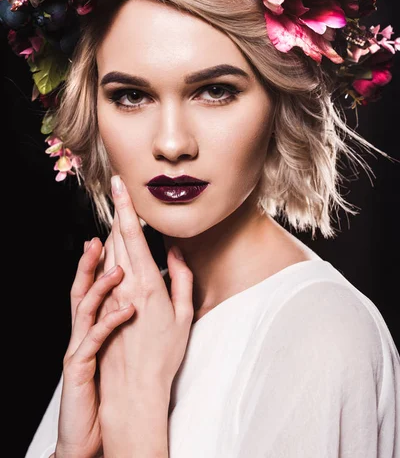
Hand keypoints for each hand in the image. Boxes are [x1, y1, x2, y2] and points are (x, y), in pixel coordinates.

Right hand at [55, 238, 134, 457]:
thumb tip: (161, 268)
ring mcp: (81, 342)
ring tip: (118, 266)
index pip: (104, 275)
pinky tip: (127, 310)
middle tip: (108, 229)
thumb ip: (146, 299)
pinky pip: (93, 338)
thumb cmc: (117, 376)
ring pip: (85, 305)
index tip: (119, 224)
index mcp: (99, 315)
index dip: (111, 250)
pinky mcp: (80, 363)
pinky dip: (109, 322)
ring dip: (100, 284)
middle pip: (89, 282)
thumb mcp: (133, 335)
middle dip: (97, 255)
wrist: (102, 421)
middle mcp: (86, 324)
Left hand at [96, 174, 193, 419]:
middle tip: (122, 196)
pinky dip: (104, 255)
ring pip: (106, 253)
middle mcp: (125, 286)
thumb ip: (182, 276)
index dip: (125, 206)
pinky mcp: (101, 306)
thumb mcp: (185, 314)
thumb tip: (175, 249)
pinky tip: (106, 249)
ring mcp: (109, 296)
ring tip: (119, 219)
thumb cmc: (165, 353)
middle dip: (119, 215)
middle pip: (116, 238)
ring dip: (112, 233)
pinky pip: (99, 271)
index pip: (132, 234)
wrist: (134, 387)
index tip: (119, 184)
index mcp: (148, 283)